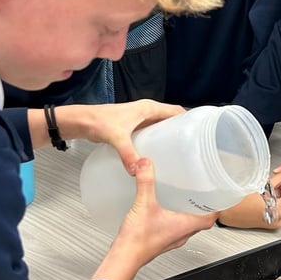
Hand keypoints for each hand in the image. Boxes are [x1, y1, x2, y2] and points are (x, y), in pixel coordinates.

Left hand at [50, 100, 184, 169]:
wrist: (81, 121)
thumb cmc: (98, 121)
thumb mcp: (116, 137)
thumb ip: (128, 154)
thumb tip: (138, 171)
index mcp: (149, 108)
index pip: (176, 111)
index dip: (189, 120)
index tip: (199, 134)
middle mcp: (147, 111)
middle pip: (171, 120)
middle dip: (182, 131)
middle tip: (191, 149)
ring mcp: (140, 119)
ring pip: (161, 127)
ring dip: (169, 137)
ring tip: (179, 154)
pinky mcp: (134, 128)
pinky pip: (152, 133)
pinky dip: (157, 141)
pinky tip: (159, 155)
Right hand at [92, 157, 216, 279]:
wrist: (124, 257)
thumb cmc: (137, 240)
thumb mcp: (143, 204)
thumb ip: (146, 181)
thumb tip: (146, 165)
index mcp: (185, 226)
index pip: (211, 219)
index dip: (216, 208)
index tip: (218, 198)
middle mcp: (181, 235)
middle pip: (201, 222)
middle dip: (203, 209)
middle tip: (203, 195)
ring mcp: (172, 240)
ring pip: (188, 227)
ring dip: (189, 215)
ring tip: (186, 200)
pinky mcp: (162, 241)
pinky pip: (175, 229)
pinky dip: (176, 219)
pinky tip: (166, 211)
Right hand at [218, 170, 280, 228]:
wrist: (226, 212)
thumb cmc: (238, 201)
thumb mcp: (262, 185)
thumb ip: (280, 178)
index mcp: (278, 212)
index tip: (274, 183)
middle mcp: (278, 220)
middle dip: (280, 192)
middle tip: (266, 188)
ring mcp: (273, 223)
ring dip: (276, 198)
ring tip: (262, 194)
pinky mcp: (268, 224)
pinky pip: (276, 211)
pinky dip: (272, 204)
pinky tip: (261, 200)